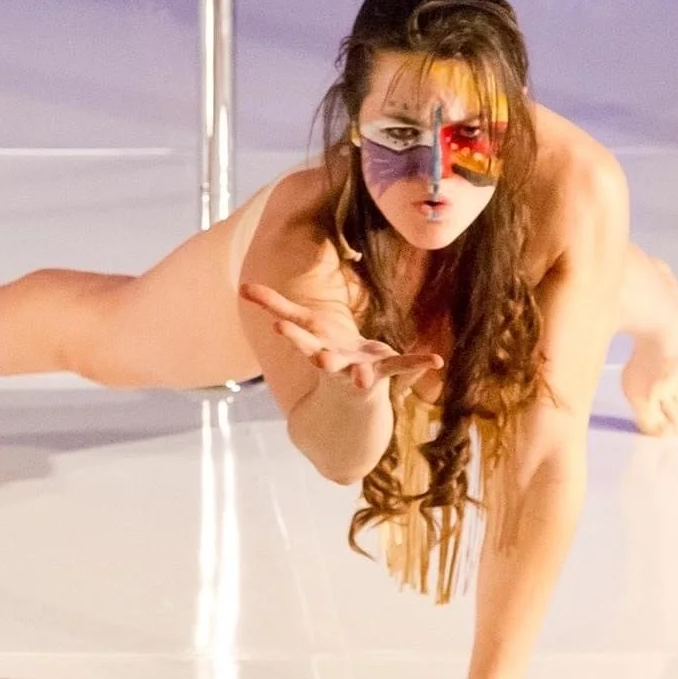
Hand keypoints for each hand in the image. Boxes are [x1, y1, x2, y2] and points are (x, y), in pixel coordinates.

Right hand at [240, 282, 440, 396]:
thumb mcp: (302, 323)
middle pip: (326, 362)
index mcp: (315, 350)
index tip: (277, 326)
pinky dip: (418, 364)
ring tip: (364, 378)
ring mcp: (361, 371)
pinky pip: (403, 367)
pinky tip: (436, 360)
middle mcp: (336, 365)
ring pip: (362, 373)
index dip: (290, 334)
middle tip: (317, 359)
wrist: (349, 391)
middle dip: (322, 360)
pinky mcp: (385, 371)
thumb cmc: (324, 347)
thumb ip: (274, 305)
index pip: (299, 341)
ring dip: (363, 375)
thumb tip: (241, 287)